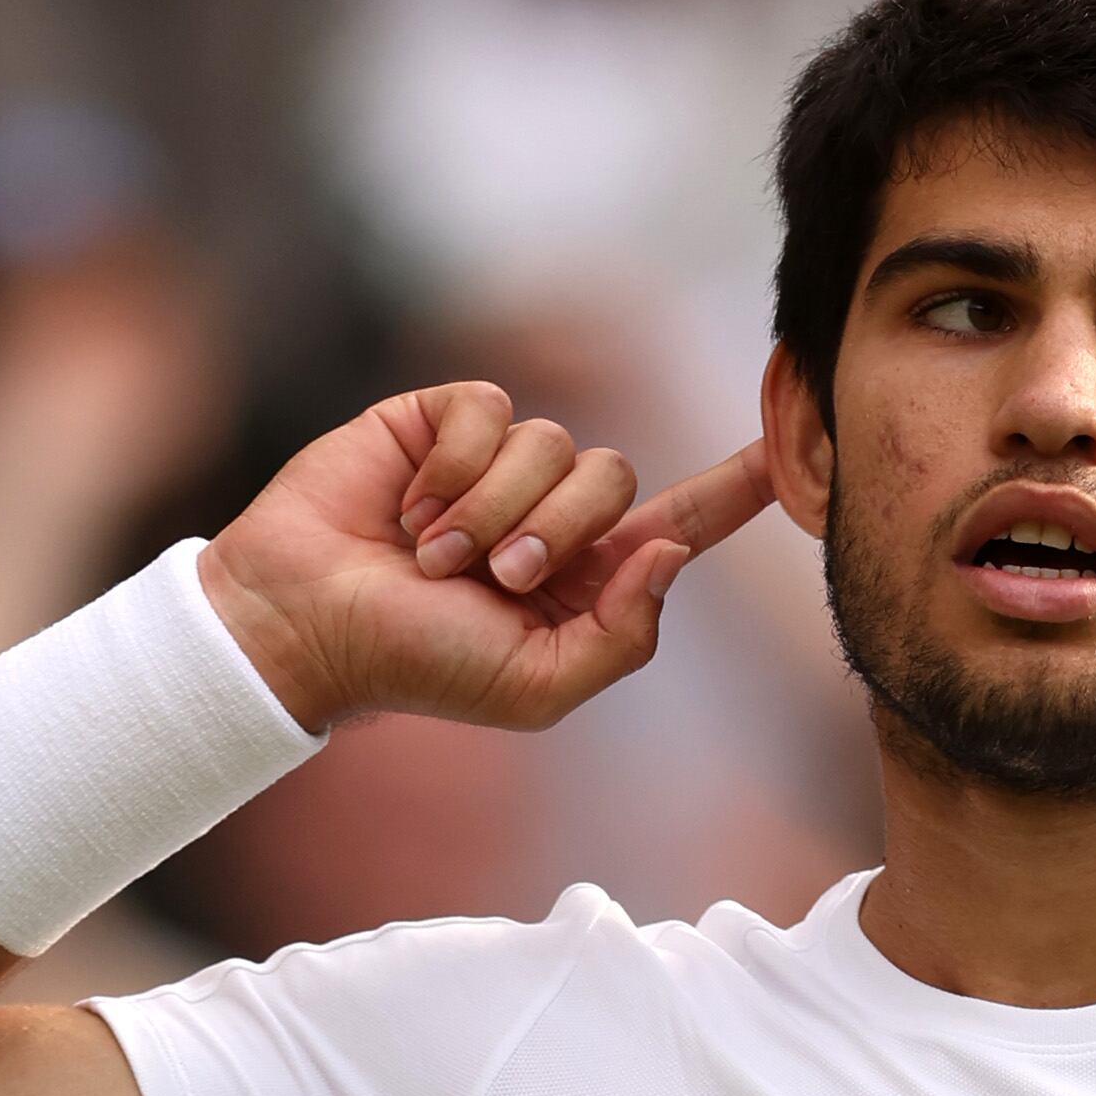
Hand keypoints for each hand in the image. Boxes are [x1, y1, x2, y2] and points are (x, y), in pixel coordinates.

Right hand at [196, 382, 776, 733]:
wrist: (306, 624)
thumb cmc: (417, 666)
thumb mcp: (536, 686)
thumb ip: (622, 636)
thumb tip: (669, 553)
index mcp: (587, 578)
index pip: (681, 522)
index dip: (736, 486)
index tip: (790, 447)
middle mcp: (551, 513)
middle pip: (615, 479)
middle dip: (556, 532)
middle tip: (490, 577)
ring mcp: (497, 463)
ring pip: (552, 443)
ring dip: (492, 509)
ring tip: (433, 554)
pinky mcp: (442, 421)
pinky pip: (489, 409)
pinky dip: (452, 465)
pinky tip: (409, 506)